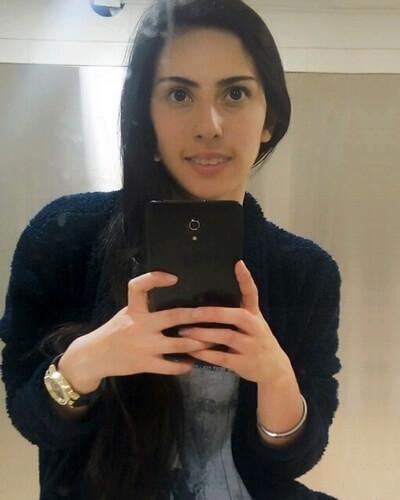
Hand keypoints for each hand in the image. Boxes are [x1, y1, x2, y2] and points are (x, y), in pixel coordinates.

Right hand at [59, 272, 210, 393]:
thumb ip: (144, 308)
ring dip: (198, 343)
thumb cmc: (114, 332)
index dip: (156, 278)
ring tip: (213, 341)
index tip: (174, 278)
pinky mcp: (144, 365)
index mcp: (133, 310)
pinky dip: (184, 365)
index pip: (139, 287)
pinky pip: (170, 366)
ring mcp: (143, 346)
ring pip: (178, 344)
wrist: (93, 357)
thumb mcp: (126, 313)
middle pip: (172, 316)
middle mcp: (139, 325)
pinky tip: (193, 362)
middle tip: (215, 314)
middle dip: (196, 316)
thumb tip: (173, 297)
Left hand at [179, 260, 291, 384]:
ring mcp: (252, 346)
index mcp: (255, 315)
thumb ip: (238, 310)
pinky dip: (206, 354)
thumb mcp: (253, 322)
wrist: (274, 370)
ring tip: (184, 331)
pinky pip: (223, 357)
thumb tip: (209, 292)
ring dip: (204, 334)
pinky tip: (191, 351)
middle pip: (238, 316)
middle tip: (193, 312)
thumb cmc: (256, 340)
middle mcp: (256, 328)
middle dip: (215, 313)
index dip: (246, 279)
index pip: (252, 293)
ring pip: (228, 337)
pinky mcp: (245, 364)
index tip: (238, 263)